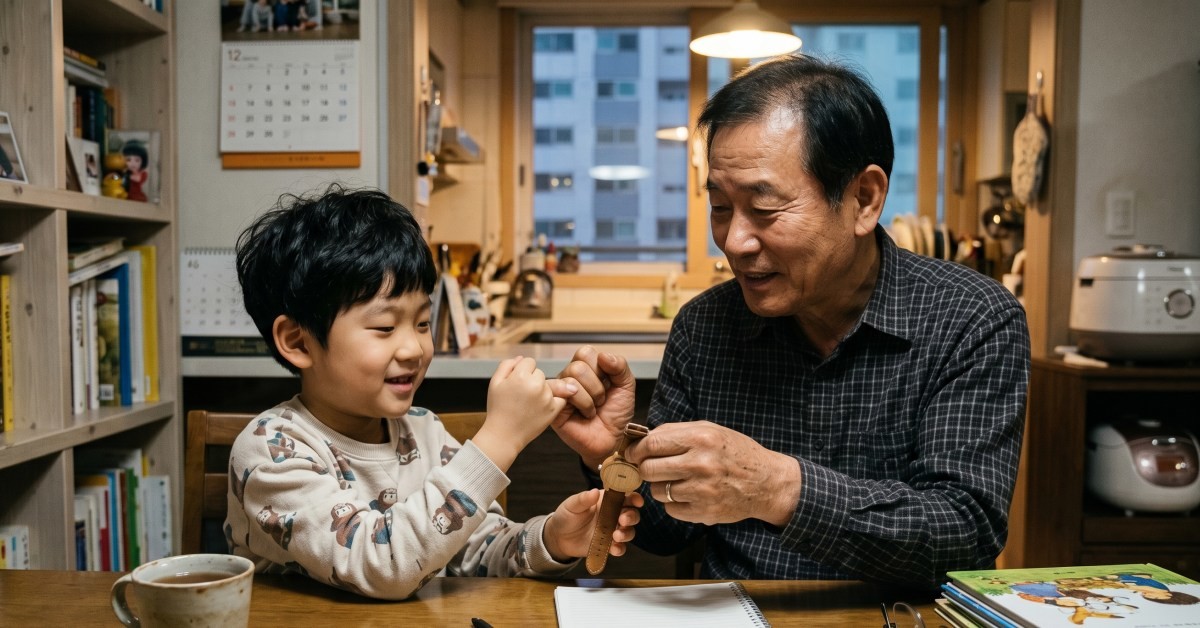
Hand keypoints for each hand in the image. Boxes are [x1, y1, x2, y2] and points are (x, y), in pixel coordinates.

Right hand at [473, 356, 569, 471]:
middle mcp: (536, 385)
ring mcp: (547, 397)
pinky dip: (554, 400)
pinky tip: (543, 407)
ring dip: (542, 390)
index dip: (522, 371)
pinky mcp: (554, 409)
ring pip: (549, 384)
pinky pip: (560, 397)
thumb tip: (521, 358)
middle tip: (522, 395)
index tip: (516, 383)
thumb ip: (506, 366)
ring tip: (529, 404)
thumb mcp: (495, 383)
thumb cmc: (497, 409)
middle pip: (540, 373)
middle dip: (532, 380)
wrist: (504, 435)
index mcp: (520, 376)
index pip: (529, 362)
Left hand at [543, 489, 642, 561]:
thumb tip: (595, 492)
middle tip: (623, 520)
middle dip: (631, 516)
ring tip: (616, 536)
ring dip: (627, 533)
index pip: (625, 496)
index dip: (634, 498)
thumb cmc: (566, 516)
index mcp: (606, 501)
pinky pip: (619, 547)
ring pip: (628, 531)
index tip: (637, 501)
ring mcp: (611, 530)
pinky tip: (614, 548)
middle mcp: (612, 515)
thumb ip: (583, 499)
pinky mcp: (608, 545)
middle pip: (631, 514)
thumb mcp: (572, 505)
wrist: (558, 537)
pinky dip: (620, 548)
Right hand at [549, 346, 636, 468]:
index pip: (585, 352)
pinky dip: (580, 403)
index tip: (608, 384)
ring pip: (571, 377)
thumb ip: (619, 366)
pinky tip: (583, 414)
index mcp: (586, 368)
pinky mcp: (554, 406)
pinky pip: (561, 392)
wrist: (614, 439)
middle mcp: (570, 377)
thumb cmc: (617, 413)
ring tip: (592, 410)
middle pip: (578, 365)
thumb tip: (603, 356)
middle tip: (600, 401)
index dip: (600, 368)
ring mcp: (561, 391)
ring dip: (590, 398)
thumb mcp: (626, 385)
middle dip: (597, 386)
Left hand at [627, 421, 801, 526]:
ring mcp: (702, 490)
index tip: (632, 453)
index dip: (636, 450)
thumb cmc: (735, 453)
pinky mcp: (703, 512)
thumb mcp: (710, 431)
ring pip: (657, 491)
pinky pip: (670, 509)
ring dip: (660, 487)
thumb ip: (676, 432)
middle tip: (651, 468)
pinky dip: (674, 503)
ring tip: (677, 480)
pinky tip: (688, 494)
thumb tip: (641, 438)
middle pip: (648, 469)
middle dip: (644, 469)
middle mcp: (700, 464)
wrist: (766, 482)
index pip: (651, 444)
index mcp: (700, 438)